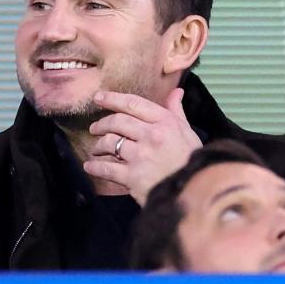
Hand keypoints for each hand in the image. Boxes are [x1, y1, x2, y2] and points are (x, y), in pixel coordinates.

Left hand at [83, 88, 202, 205]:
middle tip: (94, 128)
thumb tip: (176, 91)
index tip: (98, 98)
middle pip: (117, 122)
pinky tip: (89, 167)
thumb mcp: (188, 132)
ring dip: (98, 146)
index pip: (133, 104)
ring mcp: (141, 156)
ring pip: (110, 143)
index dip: (112, 99)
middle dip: (101, 124)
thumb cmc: (192, 161)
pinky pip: (107, 168)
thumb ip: (176, 111)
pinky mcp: (133, 176)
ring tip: (96, 150)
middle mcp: (152, 135)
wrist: (194, 192)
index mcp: (165, 122)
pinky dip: (95, 167)